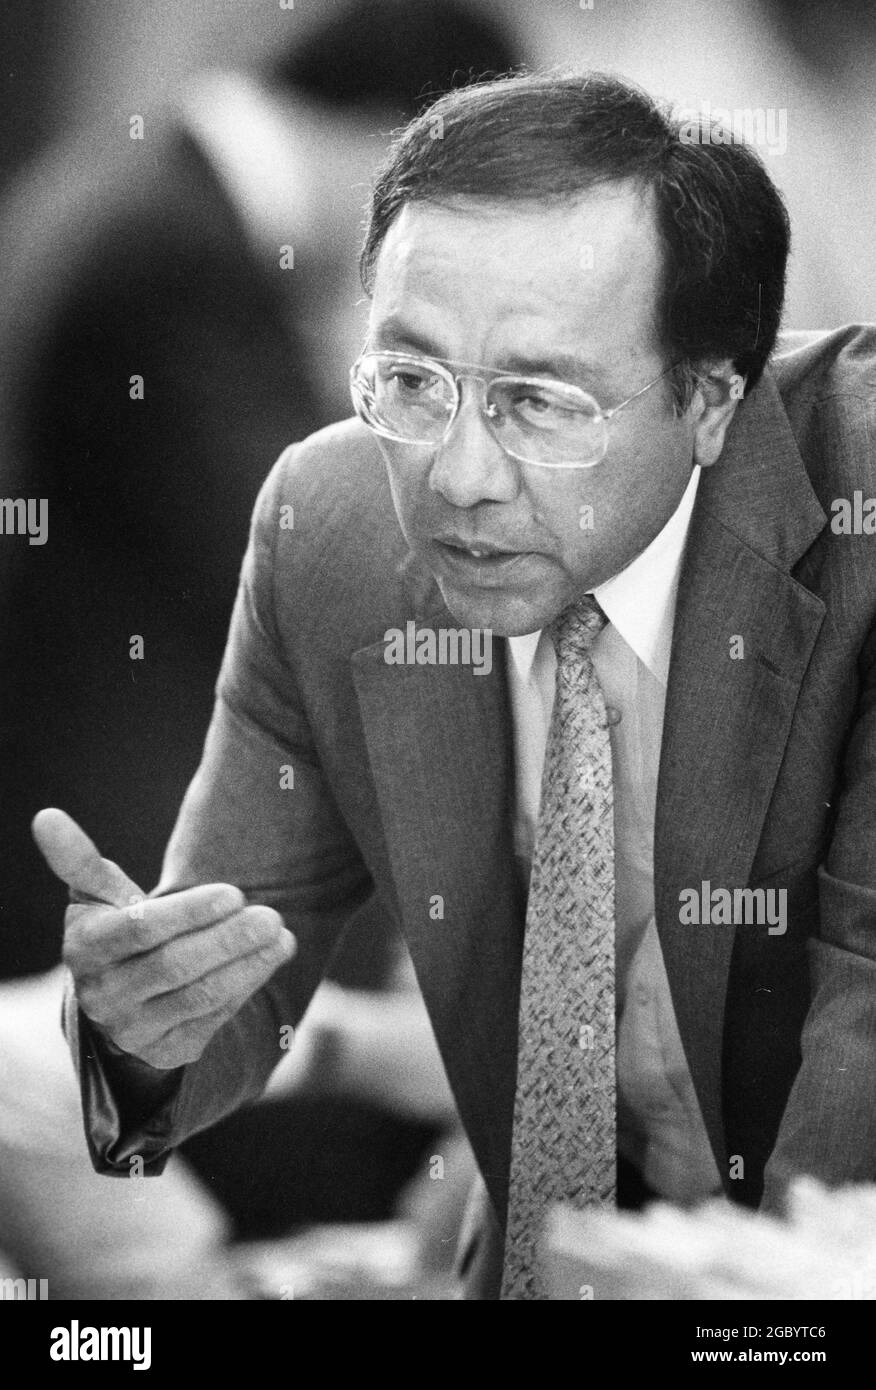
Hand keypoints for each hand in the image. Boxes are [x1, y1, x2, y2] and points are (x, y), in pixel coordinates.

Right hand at [32, 808, 295, 1068]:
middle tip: (271, 915)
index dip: (190, 912)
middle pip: (175, 965)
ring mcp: (134, 1028)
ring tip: (281, 934)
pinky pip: (212, 1019)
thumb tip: (47, 816)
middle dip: (229, 939)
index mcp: (86, 948)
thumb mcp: (97, 895)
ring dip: (247, 964)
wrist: (117, 997)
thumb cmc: (115, 928)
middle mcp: (104, 994)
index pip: (141, 929)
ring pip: (199, 996)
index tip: (234, 892)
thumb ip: (79, 859)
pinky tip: (271, 958)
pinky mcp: (167, 1050)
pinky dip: (246, 987)